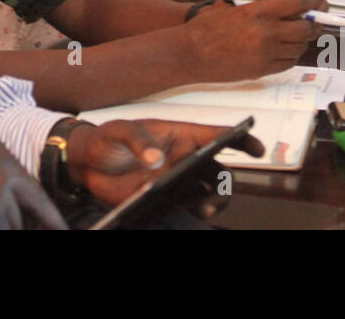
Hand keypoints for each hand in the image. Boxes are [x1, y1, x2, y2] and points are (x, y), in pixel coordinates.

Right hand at [0, 139, 66, 229]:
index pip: (32, 186)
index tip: (60, 228)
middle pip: (35, 204)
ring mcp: (0, 190)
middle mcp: (5, 166)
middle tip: (57, 234)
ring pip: (17, 225)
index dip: (47, 212)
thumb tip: (31, 217)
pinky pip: (4, 233)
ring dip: (6, 229)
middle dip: (42, 224)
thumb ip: (1, 186)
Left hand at [66, 118, 263, 214]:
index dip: (241, 138)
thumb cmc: (108, 139)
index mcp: (180, 134)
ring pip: (210, 190)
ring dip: (215, 199)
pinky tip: (194, 214)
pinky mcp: (167, 198)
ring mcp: (178, 179)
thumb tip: (156, 160)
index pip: (216, 135)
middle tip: (218, 190)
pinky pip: (191, 206)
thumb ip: (138, 141)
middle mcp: (185, 157)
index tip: (257, 148)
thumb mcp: (120, 130)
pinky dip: (198, 210)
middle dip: (226, 181)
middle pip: (218, 169)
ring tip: (205, 209)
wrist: (87, 164)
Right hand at [183, 0, 326, 82]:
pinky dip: (291, 56)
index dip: (310, 2)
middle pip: (306, 28)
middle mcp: (266, 31)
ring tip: (295, 35)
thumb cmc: (207, 27)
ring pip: (301, 46)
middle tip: (309, 20)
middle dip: (312, 23)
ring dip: (302, 40)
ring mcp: (266, 53)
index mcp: (258, 11)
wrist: (191, 53)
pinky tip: (283, 50)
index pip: (299, 3)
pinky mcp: (263, 69)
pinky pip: (289, 62)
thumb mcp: (233, 5)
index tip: (311, 2)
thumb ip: (260, 3)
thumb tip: (286, 1)